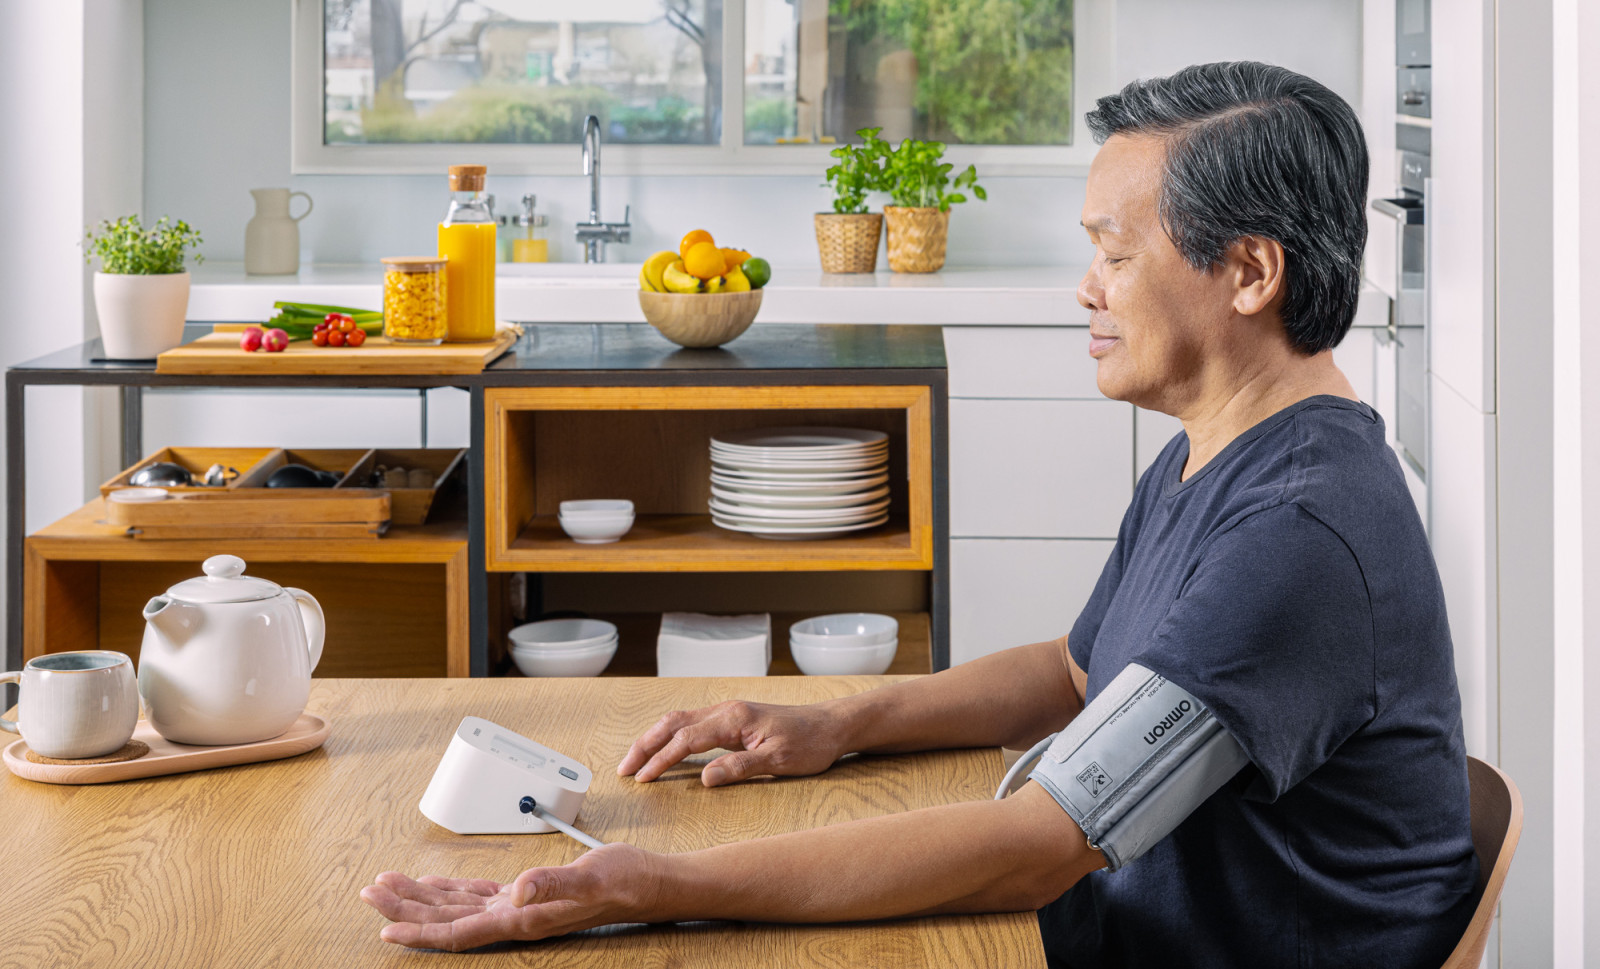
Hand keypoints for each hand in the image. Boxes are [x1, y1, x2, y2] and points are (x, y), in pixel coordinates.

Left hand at [359, 843, 658, 950]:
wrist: (647, 882)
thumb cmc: (622, 880)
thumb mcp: (588, 878)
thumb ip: (552, 884)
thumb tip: (518, 890)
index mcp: (521, 919)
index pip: (458, 931)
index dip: (420, 931)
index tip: (384, 927)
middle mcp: (514, 918)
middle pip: (446, 919)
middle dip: (406, 907)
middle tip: (371, 891)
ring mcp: (518, 908)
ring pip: (456, 906)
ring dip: (421, 897)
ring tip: (389, 884)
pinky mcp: (527, 895)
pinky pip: (478, 896)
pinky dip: (452, 889)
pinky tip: (436, 885)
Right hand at [618, 699, 846, 785]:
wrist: (832, 725)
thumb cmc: (810, 743)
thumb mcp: (779, 760)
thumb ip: (740, 767)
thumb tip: (703, 779)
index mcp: (734, 718)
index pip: (686, 739)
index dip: (660, 759)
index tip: (642, 778)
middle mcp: (727, 710)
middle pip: (674, 723)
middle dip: (646, 745)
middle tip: (624, 769)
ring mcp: (729, 712)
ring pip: (681, 720)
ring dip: (655, 738)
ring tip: (636, 760)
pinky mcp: (733, 719)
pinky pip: (693, 724)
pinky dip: (672, 736)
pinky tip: (667, 749)